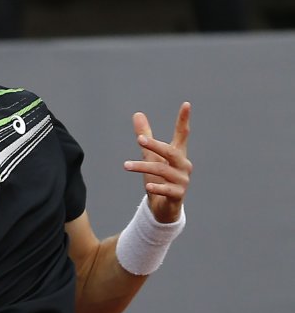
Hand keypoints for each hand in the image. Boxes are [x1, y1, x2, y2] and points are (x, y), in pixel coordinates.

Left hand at [124, 102, 192, 222]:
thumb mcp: (150, 156)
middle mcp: (183, 165)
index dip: (184, 120)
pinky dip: (157, 187)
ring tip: (126, 165)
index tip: (186, 104)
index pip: (182, 134)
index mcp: (178, 153)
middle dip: (155, 145)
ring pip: (162, 170)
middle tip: (140, 139)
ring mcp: (182, 180)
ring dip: (143, 167)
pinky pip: (167, 189)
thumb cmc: (159, 177)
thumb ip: (145, 137)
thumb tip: (137, 114)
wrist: (164, 207)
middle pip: (170, 152)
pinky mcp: (178, 194)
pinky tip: (148, 186)